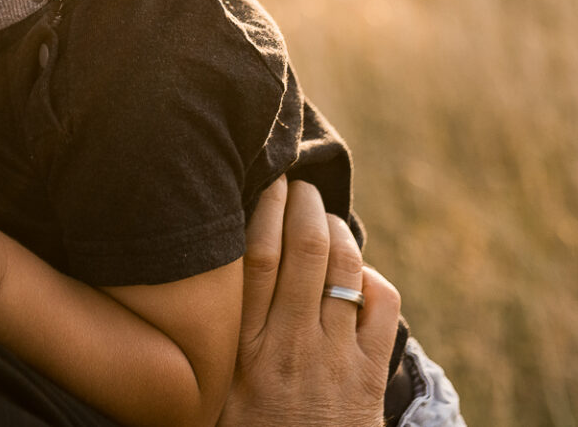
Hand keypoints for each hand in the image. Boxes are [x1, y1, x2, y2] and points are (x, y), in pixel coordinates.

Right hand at [219, 178, 400, 426]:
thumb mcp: (213, 395)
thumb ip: (211, 343)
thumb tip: (195, 286)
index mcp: (244, 349)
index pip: (258, 258)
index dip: (266, 209)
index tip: (269, 182)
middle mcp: (290, 345)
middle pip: (305, 249)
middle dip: (306, 204)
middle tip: (300, 183)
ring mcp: (334, 358)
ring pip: (344, 267)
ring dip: (338, 230)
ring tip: (326, 216)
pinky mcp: (369, 374)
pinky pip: (382, 304)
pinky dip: (372, 276)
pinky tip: (356, 274)